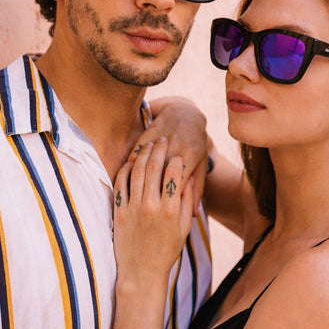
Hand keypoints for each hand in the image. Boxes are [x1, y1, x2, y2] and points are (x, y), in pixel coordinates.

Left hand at [111, 138, 197, 285]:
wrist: (141, 271)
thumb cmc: (167, 250)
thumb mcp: (183, 227)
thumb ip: (187, 202)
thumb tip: (188, 178)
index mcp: (172, 210)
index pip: (175, 172)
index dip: (177, 158)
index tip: (178, 152)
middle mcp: (152, 206)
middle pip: (154, 167)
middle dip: (159, 149)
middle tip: (162, 140)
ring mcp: (134, 208)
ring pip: (136, 171)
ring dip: (142, 155)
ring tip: (148, 146)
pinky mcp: (119, 212)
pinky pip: (120, 184)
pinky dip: (125, 170)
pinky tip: (130, 162)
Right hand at [142, 97, 209, 215]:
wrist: (185, 113)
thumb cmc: (195, 145)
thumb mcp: (201, 166)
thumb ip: (197, 189)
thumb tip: (194, 215)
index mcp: (190, 157)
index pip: (177, 184)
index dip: (170, 201)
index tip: (164, 215)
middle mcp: (175, 147)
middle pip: (160, 176)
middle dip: (153, 195)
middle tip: (147, 211)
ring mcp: (160, 139)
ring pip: (146, 164)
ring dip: (139, 181)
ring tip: (135, 198)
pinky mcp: (148, 133)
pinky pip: (136, 152)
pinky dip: (131, 165)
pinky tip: (127, 178)